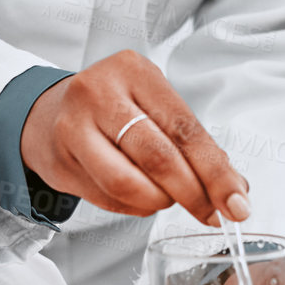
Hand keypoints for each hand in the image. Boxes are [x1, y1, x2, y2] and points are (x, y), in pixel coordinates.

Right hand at [20, 50, 249, 225]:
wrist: (48, 113)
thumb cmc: (114, 110)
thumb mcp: (153, 108)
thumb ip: (193, 144)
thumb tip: (236, 190)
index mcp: (135, 71)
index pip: (185, 128)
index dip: (215, 171)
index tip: (237, 203)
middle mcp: (100, 92)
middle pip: (158, 157)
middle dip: (193, 194)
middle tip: (211, 214)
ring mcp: (74, 125)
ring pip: (128, 183)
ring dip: (159, 202)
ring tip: (167, 198)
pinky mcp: (59, 159)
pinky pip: (108, 198)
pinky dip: (134, 206)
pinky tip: (138, 196)